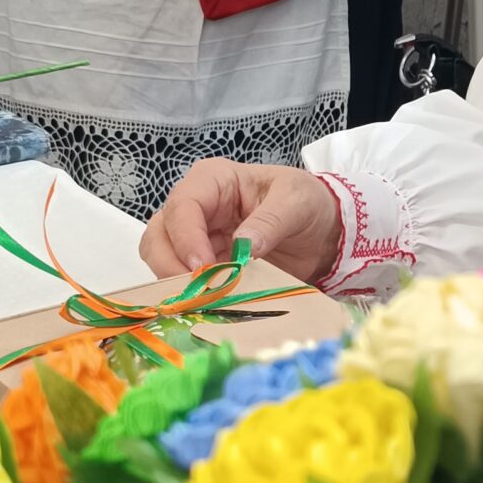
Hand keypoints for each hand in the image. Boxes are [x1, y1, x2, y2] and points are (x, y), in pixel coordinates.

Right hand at [141, 161, 342, 282]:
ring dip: (176, 282)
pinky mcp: (204, 263)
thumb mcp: (296, 202)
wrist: (322, 232)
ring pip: (161, 258)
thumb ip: (269, 221)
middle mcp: (197, 206)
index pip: (183, 205)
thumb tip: (243, 246)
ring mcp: (197, 236)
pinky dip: (190, 293)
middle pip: (160, 234)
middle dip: (170, 264)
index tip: (202, 267)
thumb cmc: (306, 203)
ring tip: (204, 298)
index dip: (186, 238)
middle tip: (197, 290)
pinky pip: (182, 279)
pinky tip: (210, 303)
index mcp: (213, 180)